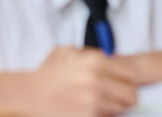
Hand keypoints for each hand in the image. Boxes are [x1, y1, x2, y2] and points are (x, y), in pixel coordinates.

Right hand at [11, 47, 137, 115]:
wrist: (30, 94)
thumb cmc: (47, 75)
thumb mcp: (67, 52)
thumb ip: (91, 54)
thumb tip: (112, 61)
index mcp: (95, 60)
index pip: (131, 75)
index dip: (125, 82)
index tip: (120, 85)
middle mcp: (97, 79)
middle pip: (131, 94)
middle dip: (123, 97)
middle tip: (111, 98)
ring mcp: (94, 99)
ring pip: (122, 109)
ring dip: (113, 108)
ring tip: (96, 104)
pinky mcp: (90, 115)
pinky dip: (103, 115)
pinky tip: (89, 110)